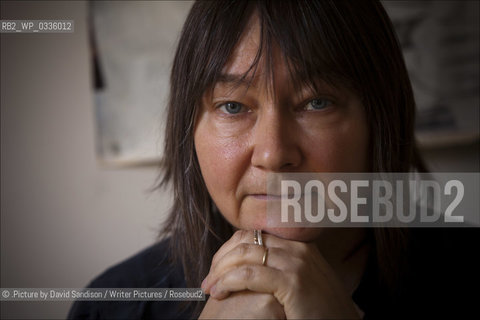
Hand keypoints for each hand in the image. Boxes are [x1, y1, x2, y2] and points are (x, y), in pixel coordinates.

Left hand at [201, 230, 361, 318]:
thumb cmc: (319, 310)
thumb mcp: (301, 281)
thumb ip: (280, 267)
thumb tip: (249, 265)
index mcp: (298, 244)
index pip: (254, 234)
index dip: (230, 249)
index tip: (217, 267)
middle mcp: (298, 248)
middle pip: (246, 241)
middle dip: (222, 259)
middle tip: (208, 279)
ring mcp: (297, 263)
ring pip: (244, 255)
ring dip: (220, 271)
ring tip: (210, 288)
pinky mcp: (293, 282)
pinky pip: (249, 275)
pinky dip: (228, 281)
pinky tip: (220, 292)